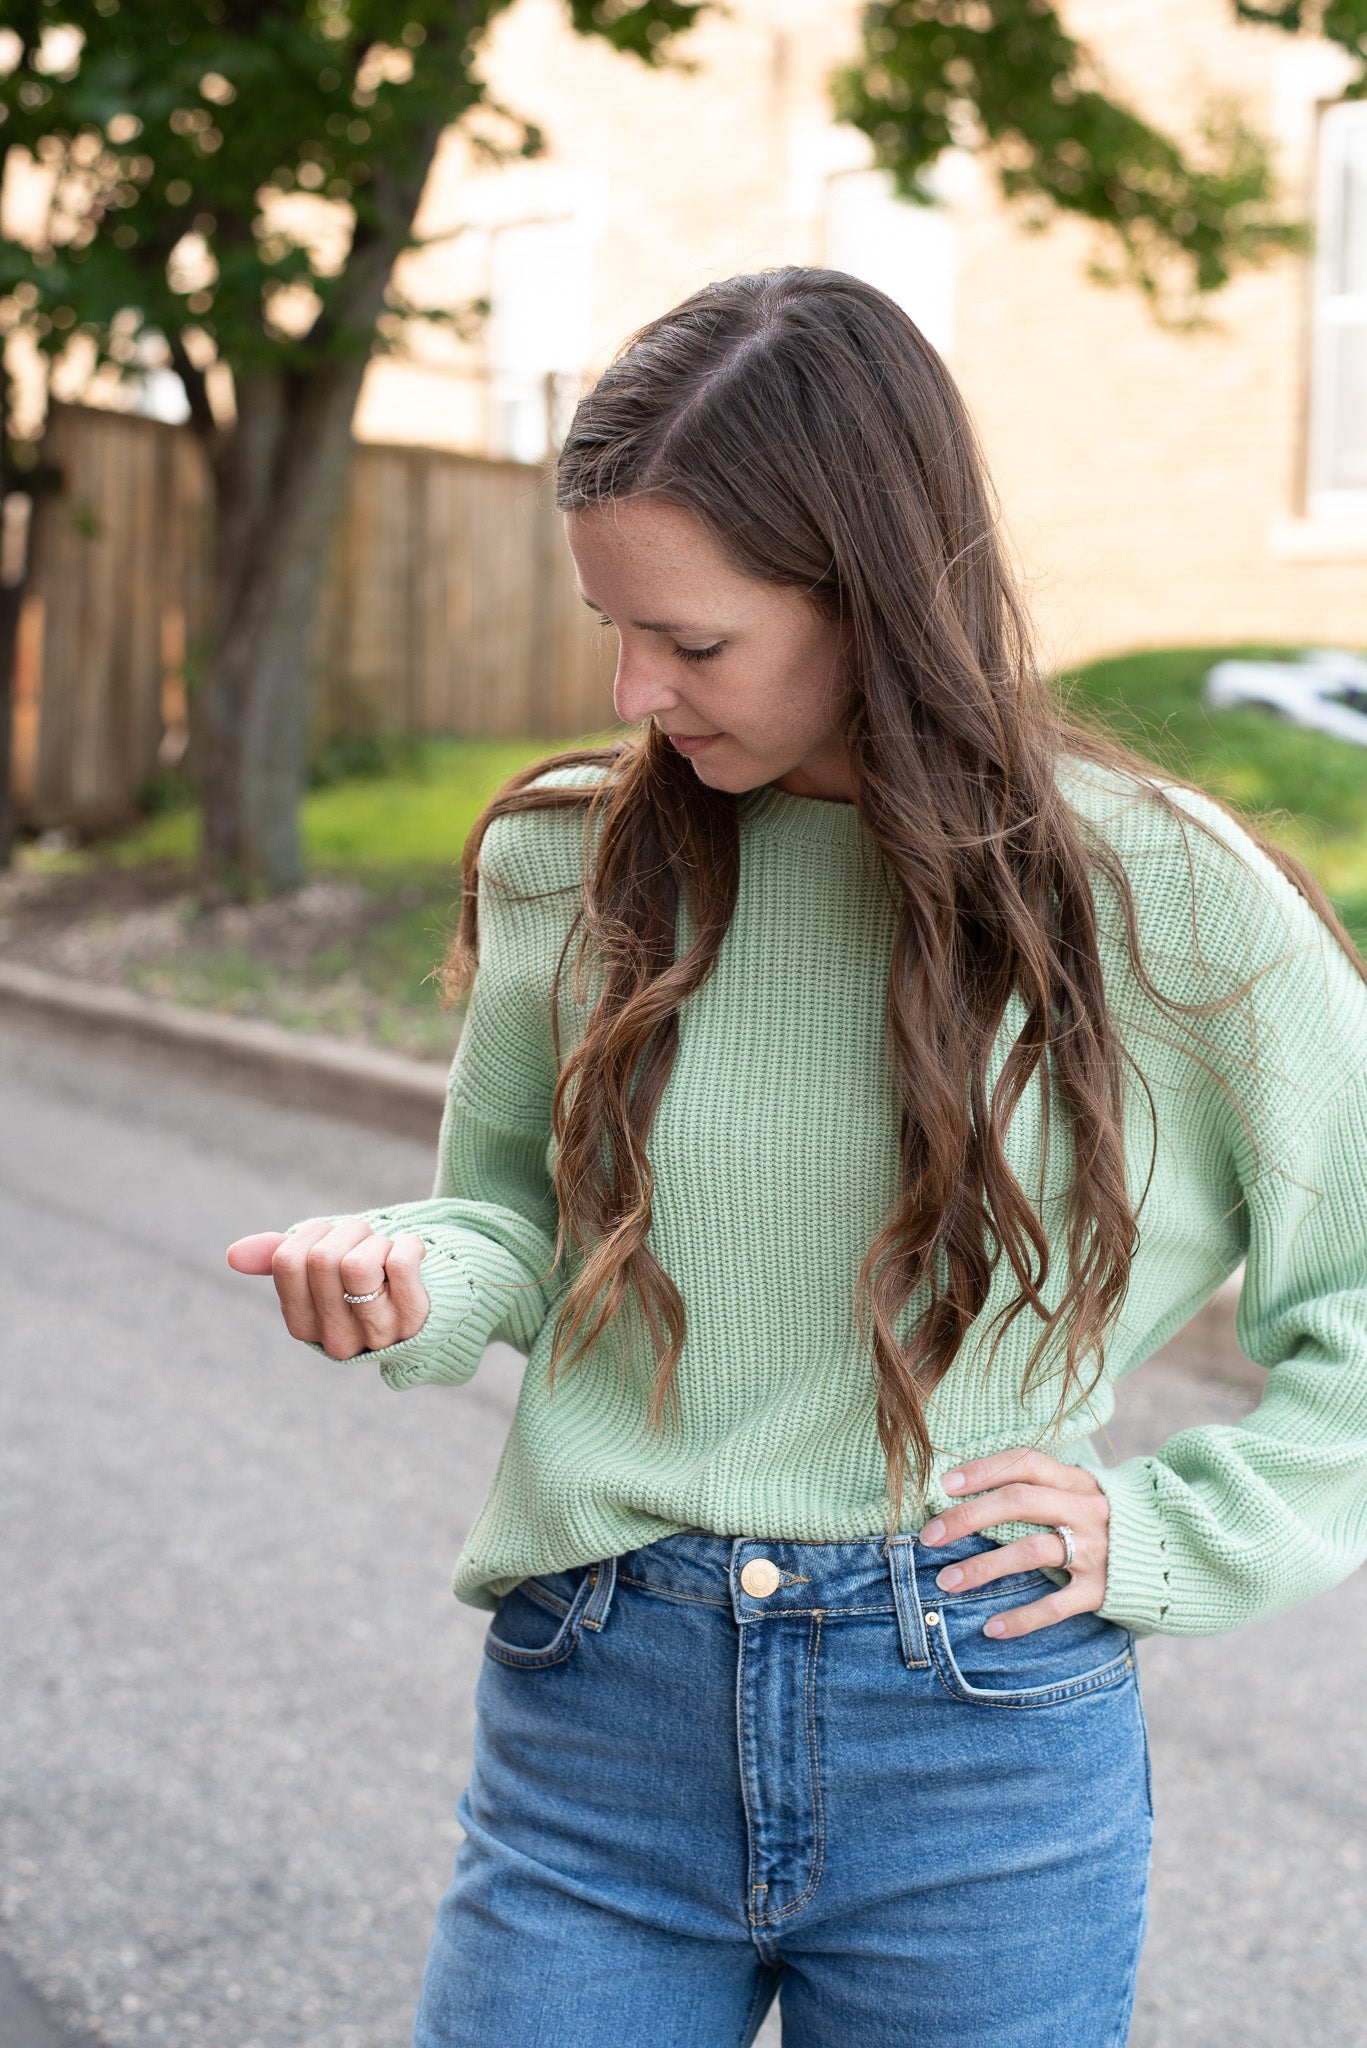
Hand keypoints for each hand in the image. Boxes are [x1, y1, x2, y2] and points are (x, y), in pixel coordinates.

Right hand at [226, 1217, 429, 1359]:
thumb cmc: (369, 1275)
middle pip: (322, 1259)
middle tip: (366, 1240)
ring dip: (376, 1240)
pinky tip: (411, 1251)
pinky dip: (407, 1244)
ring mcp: (376, 1333)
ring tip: (386, 1249)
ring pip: (359, 1264)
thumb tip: (232, 1255)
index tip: (332, 1238)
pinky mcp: (416, 1318)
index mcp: (303, 1325)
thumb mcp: (322, 1264)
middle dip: (348, 1231)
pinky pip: (400, 1263)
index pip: (287, 1262)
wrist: (434, 1297)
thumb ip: (279, 1258)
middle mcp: (336, 1338)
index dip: (311, 1234)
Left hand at [918, 1447, 1109, 1637]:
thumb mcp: (1083, 1493)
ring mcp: (1096, 1550)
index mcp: (1078, 1481)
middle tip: (929, 1536)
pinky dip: (1022, 1618)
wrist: (1176, 1552)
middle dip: (968, 1517)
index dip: (983, 1470)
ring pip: (1031, 1552)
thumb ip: (1042, 1488)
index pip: (1025, 1463)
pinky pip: (1057, 1605)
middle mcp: (1086, 1510)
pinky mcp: (1103, 1589)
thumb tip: (973, 1489)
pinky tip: (992, 1628)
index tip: (944, 1484)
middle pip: (1020, 1502)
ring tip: (946, 1582)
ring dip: (983, 1567)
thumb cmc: (1110, 1521)